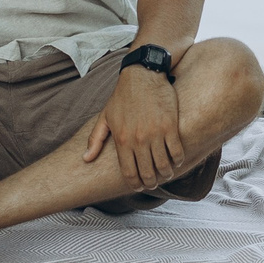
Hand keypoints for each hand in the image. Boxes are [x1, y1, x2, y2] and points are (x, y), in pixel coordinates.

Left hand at [83, 59, 185, 192]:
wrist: (142, 75)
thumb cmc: (122, 96)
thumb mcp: (105, 117)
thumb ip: (94, 139)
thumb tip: (86, 159)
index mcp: (122, 140)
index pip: (129, 173)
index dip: (135, 184)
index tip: (139, 186)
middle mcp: (138, 139)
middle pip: (147, 173)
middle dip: (150, 182)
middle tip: (153, 183)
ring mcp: (155, 133)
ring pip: (163, 165)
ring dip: (166, 174)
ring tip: (166, 173)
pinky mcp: (170, 126)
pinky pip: (176, 151)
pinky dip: (177, 160)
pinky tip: (176, 161)